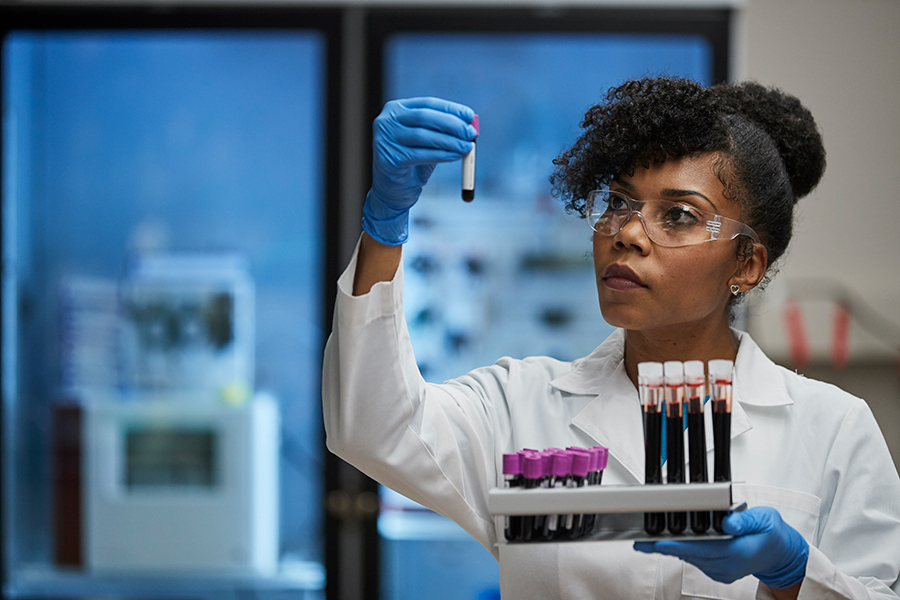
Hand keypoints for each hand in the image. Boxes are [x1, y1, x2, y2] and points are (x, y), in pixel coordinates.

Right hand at [362, 97, 476, 244]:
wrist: (394, 190)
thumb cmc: (414, 162)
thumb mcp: (429, 142)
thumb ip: (444, 131)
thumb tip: (470, 124)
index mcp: (396, 109)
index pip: (427, 103)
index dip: (450, 109)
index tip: (469, 115)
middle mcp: (387, 120)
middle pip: (425, 116)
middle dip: (451, 124)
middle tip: (471, 132)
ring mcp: (385, 139)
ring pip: (423, 136)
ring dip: (449, 141)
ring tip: (467, 147)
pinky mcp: (389, 157)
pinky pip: (420, 154)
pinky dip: (441, 154)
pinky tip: (455, 156)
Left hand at [634, 507, 808, 588]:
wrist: (780, 554)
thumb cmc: (771, 533)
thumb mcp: (765, 519)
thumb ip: (746, 520)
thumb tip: (728, 521)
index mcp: (739, 553)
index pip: (702, 549)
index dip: (678, 545)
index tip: (659, 542)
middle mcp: (728, 566)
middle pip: (691, 555)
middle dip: (665, 547)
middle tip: (642, 541)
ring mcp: (723, 572)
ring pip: (691, 559)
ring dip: (671, 550)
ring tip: (648, 542)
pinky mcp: (719, 572)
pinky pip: (697, 562)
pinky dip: (683, 552)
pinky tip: (670, 544)